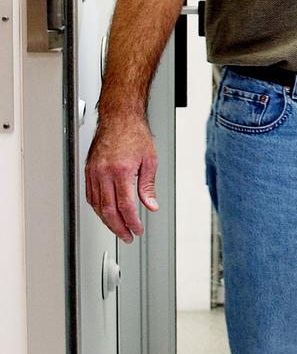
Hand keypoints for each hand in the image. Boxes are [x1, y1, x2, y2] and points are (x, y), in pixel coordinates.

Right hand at [85, 114, 158, 242]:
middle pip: (108, 210)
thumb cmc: (135, 134)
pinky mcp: (89, 170)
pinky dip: (97, 208)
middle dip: (118, 227)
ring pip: (97, 205)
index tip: (137, 230)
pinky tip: (105, 213)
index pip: (125, 205)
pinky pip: (91, 195)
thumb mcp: (150, 160)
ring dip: (107, 220)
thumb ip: (148, 186)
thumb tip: (151, 205)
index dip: (132, 222)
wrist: (119, 118)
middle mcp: (104, 172)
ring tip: (118, 228)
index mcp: (121, 170)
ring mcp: (94, 172)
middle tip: (127, 236)